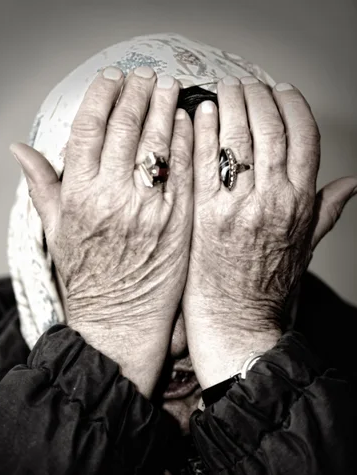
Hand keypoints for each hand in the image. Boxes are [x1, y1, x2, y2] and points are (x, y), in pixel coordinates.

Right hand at [10, 67, 192, 396]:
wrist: (117, 324)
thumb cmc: (86, 279)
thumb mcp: (56, 231)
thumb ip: (42, 185)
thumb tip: (18, 149)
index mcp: (78, 194)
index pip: (89, 127)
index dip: (102, 96)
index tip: (112, 78)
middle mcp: (112, 196)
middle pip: (126, 127)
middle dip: (137, 93)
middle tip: (146, 76)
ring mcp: (148, 208)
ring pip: (159, 142)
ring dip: (166, 107)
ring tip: (170, 89)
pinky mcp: (179, 223)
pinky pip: (186, 172)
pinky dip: (189, 142)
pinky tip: (191, 123)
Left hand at [183, 76, 356, 386]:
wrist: (238, 325)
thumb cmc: (268, 291)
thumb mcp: (306, 248)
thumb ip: (325, 212)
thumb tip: (350, 184)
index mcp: (299, 204)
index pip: (303, 137)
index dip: (292, 105)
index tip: (279, 90)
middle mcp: (273, 201)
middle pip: (270, 129)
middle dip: (258, 97)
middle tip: (245, 84)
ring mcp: (238, 208)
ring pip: (238, 139)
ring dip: (230, 106)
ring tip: (222, 92)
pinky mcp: (205, 218)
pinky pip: (204, 164)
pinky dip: (202, 134)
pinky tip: (198, 115)